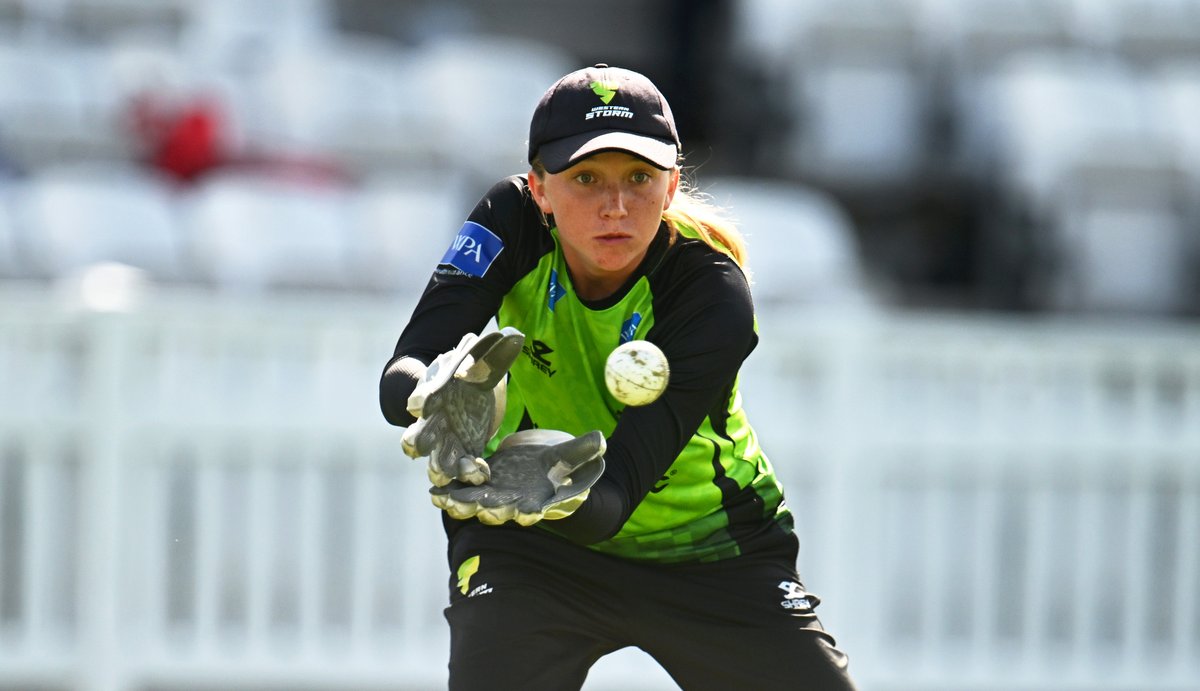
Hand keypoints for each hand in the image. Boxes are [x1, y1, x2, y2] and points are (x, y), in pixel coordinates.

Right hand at [401, 328, 524, 485]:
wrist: (461, 392)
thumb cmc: (466, 372)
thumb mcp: (478, 361)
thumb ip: (491, 353)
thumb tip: (513, 334)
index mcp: (434, 394)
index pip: (421, 397)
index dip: (421, 401)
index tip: (422, 405)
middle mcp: (433, 422)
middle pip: (417, 435)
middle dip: (418, 442)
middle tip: (420, 447)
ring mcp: (445, 442)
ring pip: (434, 460)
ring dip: (440, 468)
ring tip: (451, 472)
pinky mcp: (461, 455)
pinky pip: (461, 469)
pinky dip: (469, 473)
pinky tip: (482, 474)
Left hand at [429, 429, 605, 526]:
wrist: (548, 464)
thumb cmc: (565, 464)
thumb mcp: (573, 455)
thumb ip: (582, 450)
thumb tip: (601, 440)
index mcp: (540, 498)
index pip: (536, 509)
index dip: (531, 511)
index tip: (527, 513)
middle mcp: (515, 502)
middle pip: (500, 511)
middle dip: (488, 510)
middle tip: (477, 508)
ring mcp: (497, 495)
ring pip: (476, 505)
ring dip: (461, 504)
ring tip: (445, 499)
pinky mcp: (484, 483)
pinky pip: (465, 491)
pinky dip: (451, 492)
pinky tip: (436, 490)